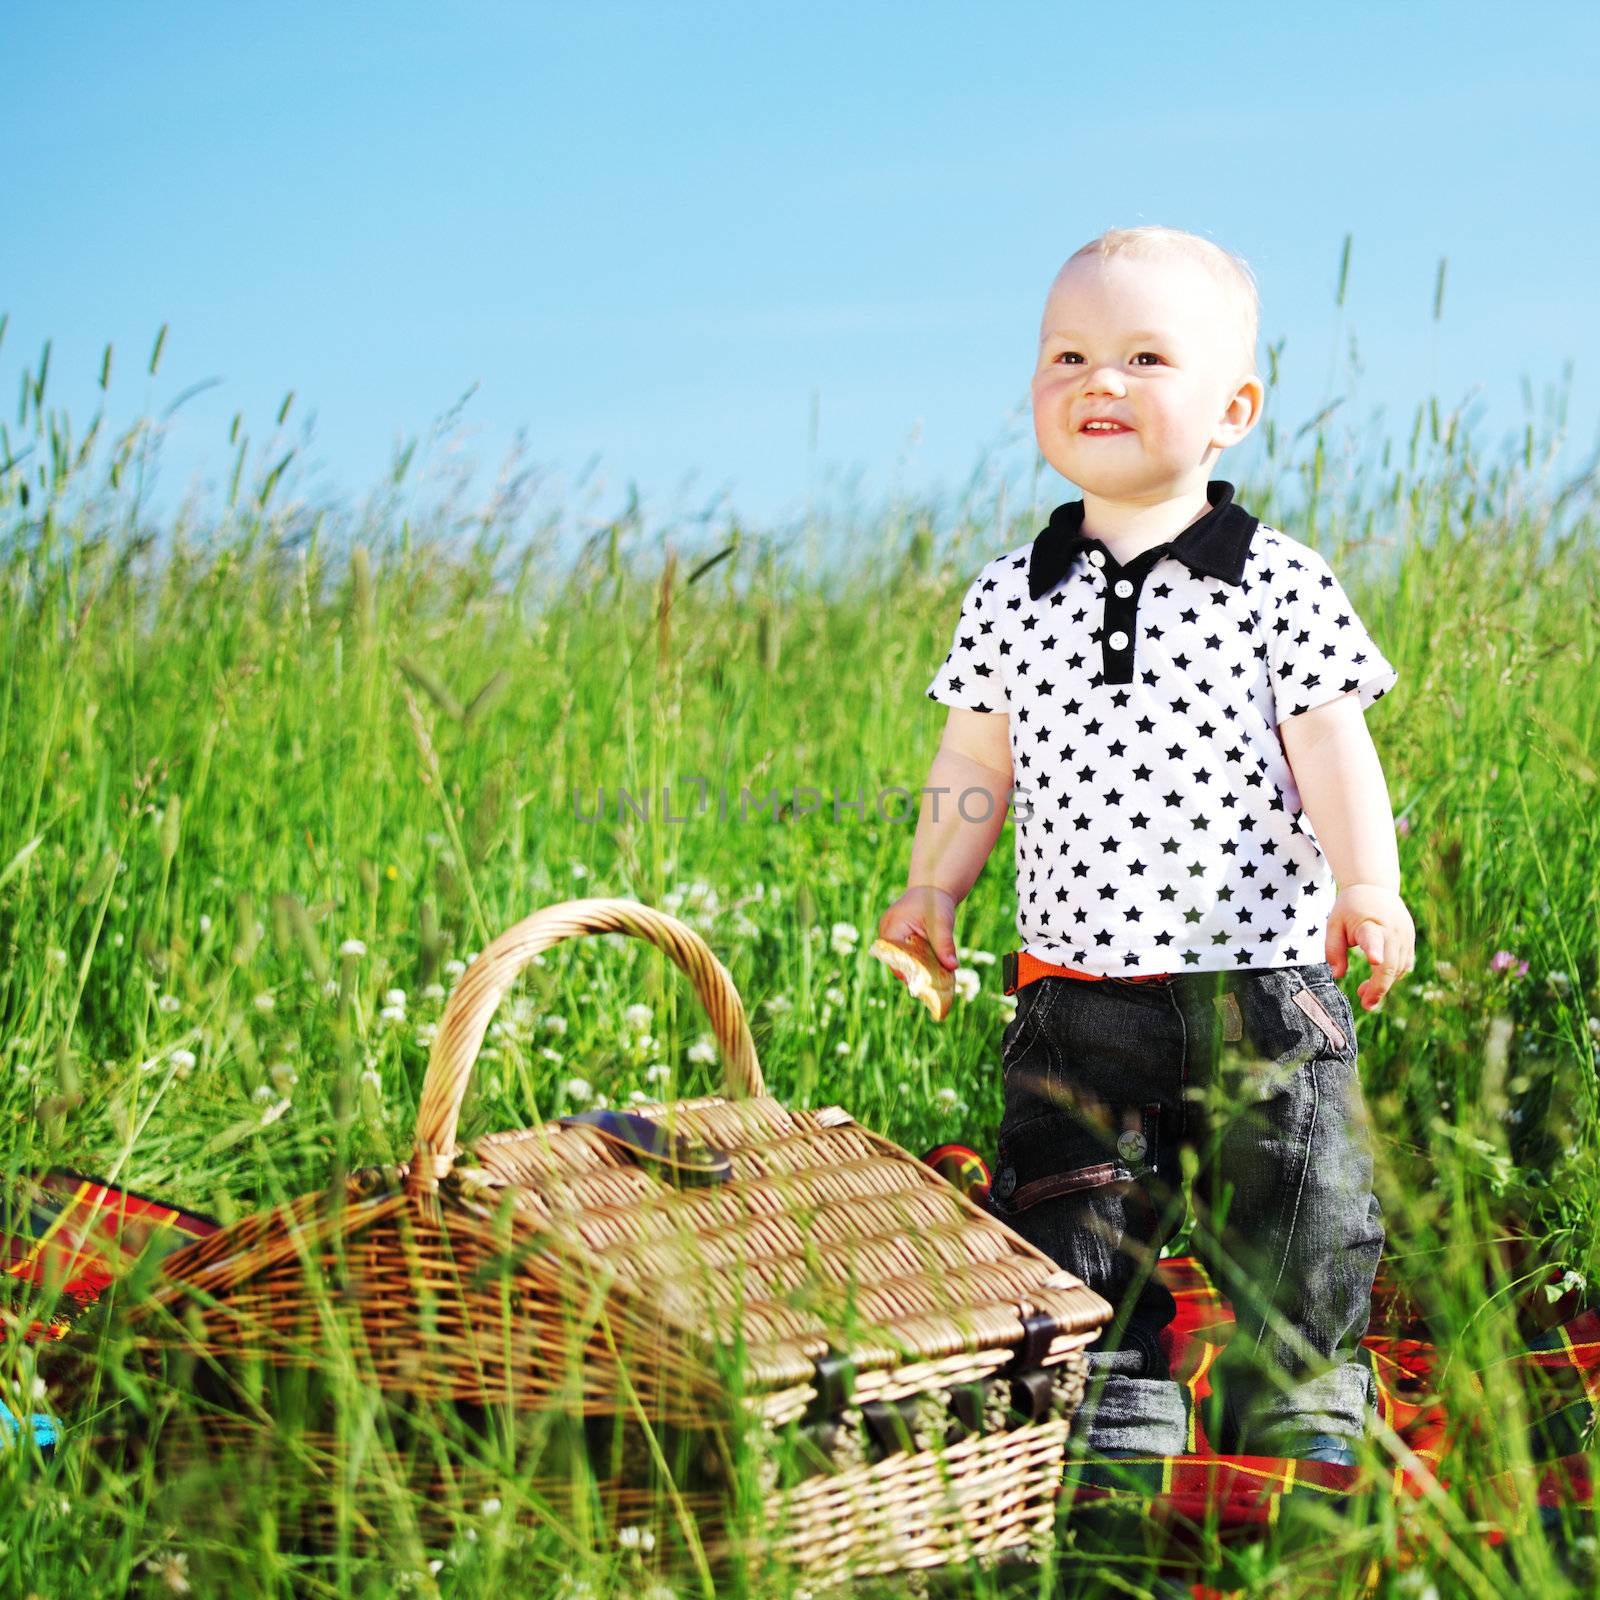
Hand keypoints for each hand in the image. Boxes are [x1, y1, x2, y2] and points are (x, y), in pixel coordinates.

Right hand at [877, 885, 960, 974]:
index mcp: (892, 926)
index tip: (925, 983)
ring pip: (902, 959)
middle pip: (897, 960)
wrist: (932, 889)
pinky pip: (907, 955)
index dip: (908, 971)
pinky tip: (933, 969)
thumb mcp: (942, 922)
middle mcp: (887, 933)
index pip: (894, 956)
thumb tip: (952, 966)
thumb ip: (944, 944)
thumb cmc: (935, 902)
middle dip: (914, 972)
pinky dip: (919, 961)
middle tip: (933, 986)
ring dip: (917, 967)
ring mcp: (891, 936)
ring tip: (935, 979)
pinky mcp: (899, 939)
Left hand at [1325, 884, 1414, 1009]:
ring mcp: (1404, 936)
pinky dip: (1392, 977)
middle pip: (1390, 964)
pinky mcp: (1409, 941)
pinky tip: (1375, 982)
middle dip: (1379, 987)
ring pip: (1399, 969)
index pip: (1373, 938)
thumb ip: (1333, 949)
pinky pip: (1404, 965)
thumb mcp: (1334, 923)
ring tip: (1363, 993)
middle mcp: (1392, 931)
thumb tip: (1337, 976)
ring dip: (1383, 984)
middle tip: (1365, 1004)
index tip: (1374, 961)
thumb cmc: (1350, 908)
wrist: (1374, 887)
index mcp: (1369, 924)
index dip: (1374, 950)